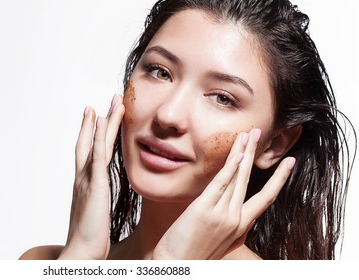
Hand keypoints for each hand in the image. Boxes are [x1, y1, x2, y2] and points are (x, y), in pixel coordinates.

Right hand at [58, 95, 124, 259]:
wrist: (82, 253)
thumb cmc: (90, 238)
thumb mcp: (95, 213)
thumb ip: (97, 200)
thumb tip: (100, 196)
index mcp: (86, 183)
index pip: (90, 152)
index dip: (94, 133)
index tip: (99, 116)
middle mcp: (84, 177)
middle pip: (92, 142)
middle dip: (101, 120)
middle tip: (110, 100)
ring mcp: (87, 180)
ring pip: (96, 144)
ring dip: (103, 121)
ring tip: (111, 102)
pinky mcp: (94, 186)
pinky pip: (97, 157)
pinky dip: (97, 138)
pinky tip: (100, 121)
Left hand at [152, 129, 295, 258]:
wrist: (178, 267)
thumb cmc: (193, 254)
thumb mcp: (219, 239)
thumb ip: (228, 221)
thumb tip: (235, 208)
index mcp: (240, 226)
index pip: (265, 197)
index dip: (278, 179)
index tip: (289, 162)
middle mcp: (235, 219)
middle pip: (248, 180)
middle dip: (254, 153)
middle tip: (258, 132)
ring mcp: (221, 215)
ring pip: (236, 178)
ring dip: (242, 152)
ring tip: (247, 133)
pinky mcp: (204, 211)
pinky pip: (220, 185)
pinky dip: (229, 168)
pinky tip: (237, 154)